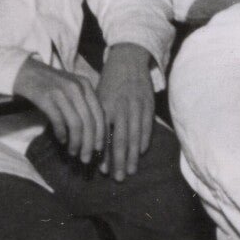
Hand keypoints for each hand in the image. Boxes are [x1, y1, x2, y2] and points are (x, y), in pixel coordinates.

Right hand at [14, 55, 104, 163]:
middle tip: (86, 158)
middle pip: (89, 122)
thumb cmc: (50, 84)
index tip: (98, 149)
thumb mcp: (71, 88)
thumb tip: (93, 132)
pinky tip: (61, 141)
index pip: (99, 113)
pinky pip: (58, 121)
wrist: (25, 71)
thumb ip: (83, 104)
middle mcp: (77, 88)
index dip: (101, 134)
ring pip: (76, 124)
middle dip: (89, 143)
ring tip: (74, 152)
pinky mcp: (46, 98)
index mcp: (86, 85)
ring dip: (76, 142)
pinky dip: (61, 134)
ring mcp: (62, 92)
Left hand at [92, 44, 155, 179]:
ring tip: (131, 170)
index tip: (102, 170)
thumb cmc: (109, 82)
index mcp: (105, 107)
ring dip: (133, 156)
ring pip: (135, 136)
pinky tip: (141, 152)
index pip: (104, 136)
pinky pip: (147, 126)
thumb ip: (96, 118)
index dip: (104, 154)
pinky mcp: (148, 105)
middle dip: (120, 161)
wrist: (129, 61)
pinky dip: (144, 140)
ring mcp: (137, 107)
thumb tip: (91, 143)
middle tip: (119, 178)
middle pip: (121, 140)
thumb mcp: (97, 97)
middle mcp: (121, 109)